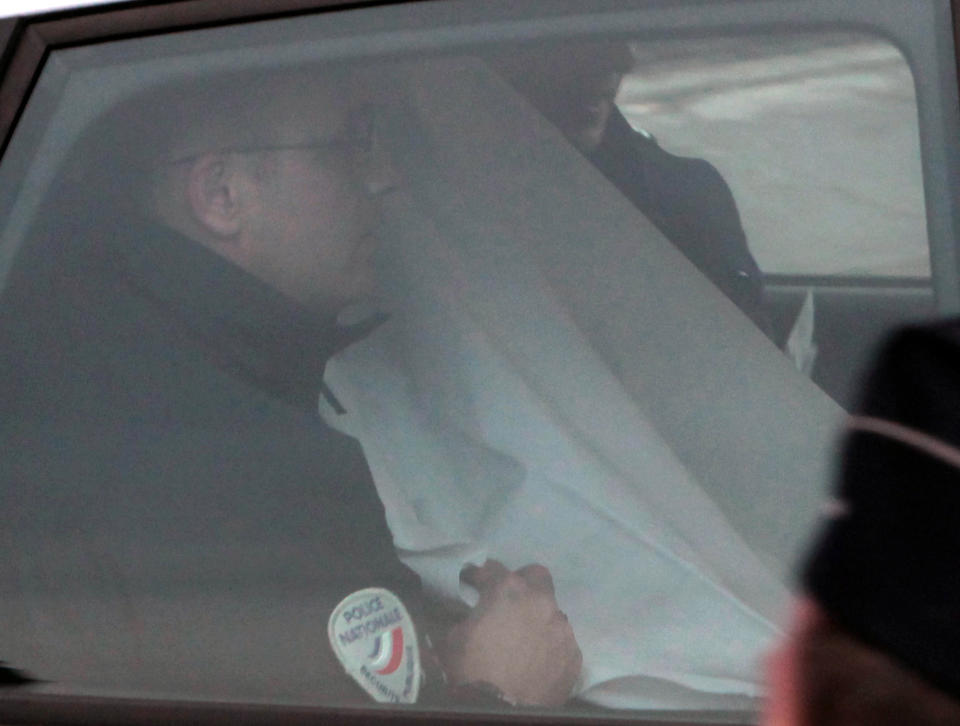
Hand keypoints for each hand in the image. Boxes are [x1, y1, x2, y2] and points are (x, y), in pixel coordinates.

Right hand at [441, 559, 581, 705]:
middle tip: (508, 602)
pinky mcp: (573, 655)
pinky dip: (549, 647)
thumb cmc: (470, 670)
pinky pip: (562, 642)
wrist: (500, 711)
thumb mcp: (453, 636)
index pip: (493, 569)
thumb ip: (469, 615)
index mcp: (509, 590)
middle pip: (537, 576)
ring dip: (538, 619)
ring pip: (552, 613)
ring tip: (525, 640)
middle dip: (522, 584)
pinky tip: (537, 662)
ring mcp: (561, 628)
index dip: (480, 577)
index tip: (473, 585)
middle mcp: (541, 601)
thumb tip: (473, 613)